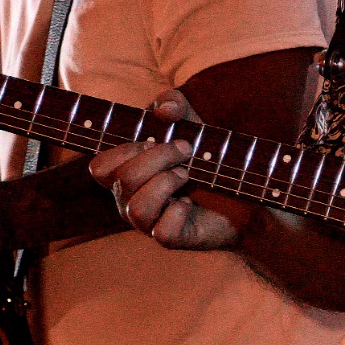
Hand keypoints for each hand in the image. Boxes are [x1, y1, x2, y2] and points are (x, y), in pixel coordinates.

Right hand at [89, 91, 248, 250]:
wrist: (244, 191)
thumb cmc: (207, 158)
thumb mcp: (191, 123)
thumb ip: (174, 105)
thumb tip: (164, 110)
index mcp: (127, 175)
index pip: (101, 167)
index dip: (124, 150)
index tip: (154, 139)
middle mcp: (130, 201)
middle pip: (123, 180)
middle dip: (159, 156)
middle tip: (187, 150)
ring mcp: (149, 223)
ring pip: (138, 208)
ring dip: (167, 182)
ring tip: (188, 175)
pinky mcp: (172, 239)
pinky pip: (164, 230)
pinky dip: (180, 212)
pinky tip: (191, 205)